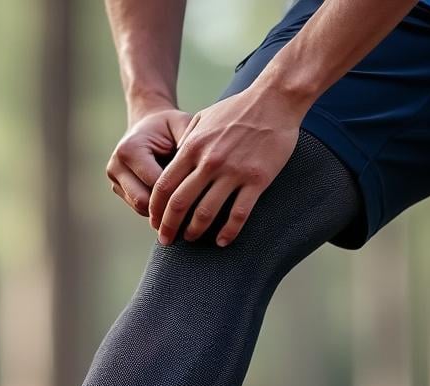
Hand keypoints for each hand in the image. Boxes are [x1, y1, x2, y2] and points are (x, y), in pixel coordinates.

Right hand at [106, 108, 192, 216]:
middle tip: (191, 203)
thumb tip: (198, 170)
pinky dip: (155, 207)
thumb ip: (189, 141)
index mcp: (129, 150)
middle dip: (167, 204)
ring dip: (160, 208)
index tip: (198, 192)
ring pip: (140, 208)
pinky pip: (138, 207)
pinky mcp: (117, 188)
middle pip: (143, 201)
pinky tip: (170, 198)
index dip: (178, 191)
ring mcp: (114, 179)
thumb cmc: (168, 125)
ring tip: (181, 199)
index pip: (155, 184)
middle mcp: (116, 166)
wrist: (148, 123)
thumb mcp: (182, 124)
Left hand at [149, 85, 304, 246]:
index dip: (156, 208)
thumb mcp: (203, 119)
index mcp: (193, 147)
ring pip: (206, 212)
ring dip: (195, 231)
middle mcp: (209, 162)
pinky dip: (228, 232)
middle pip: (179, 203)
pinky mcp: (257, 179)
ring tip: (191, 239)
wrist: (275, 99)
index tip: (154, 221)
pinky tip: (222, 241)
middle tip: (166, 240)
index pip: (164, 186)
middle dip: (168, 226)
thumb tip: (173, 163)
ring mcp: (234, 172)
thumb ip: (186, 142)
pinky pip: (239, 214)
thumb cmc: (238, 109)